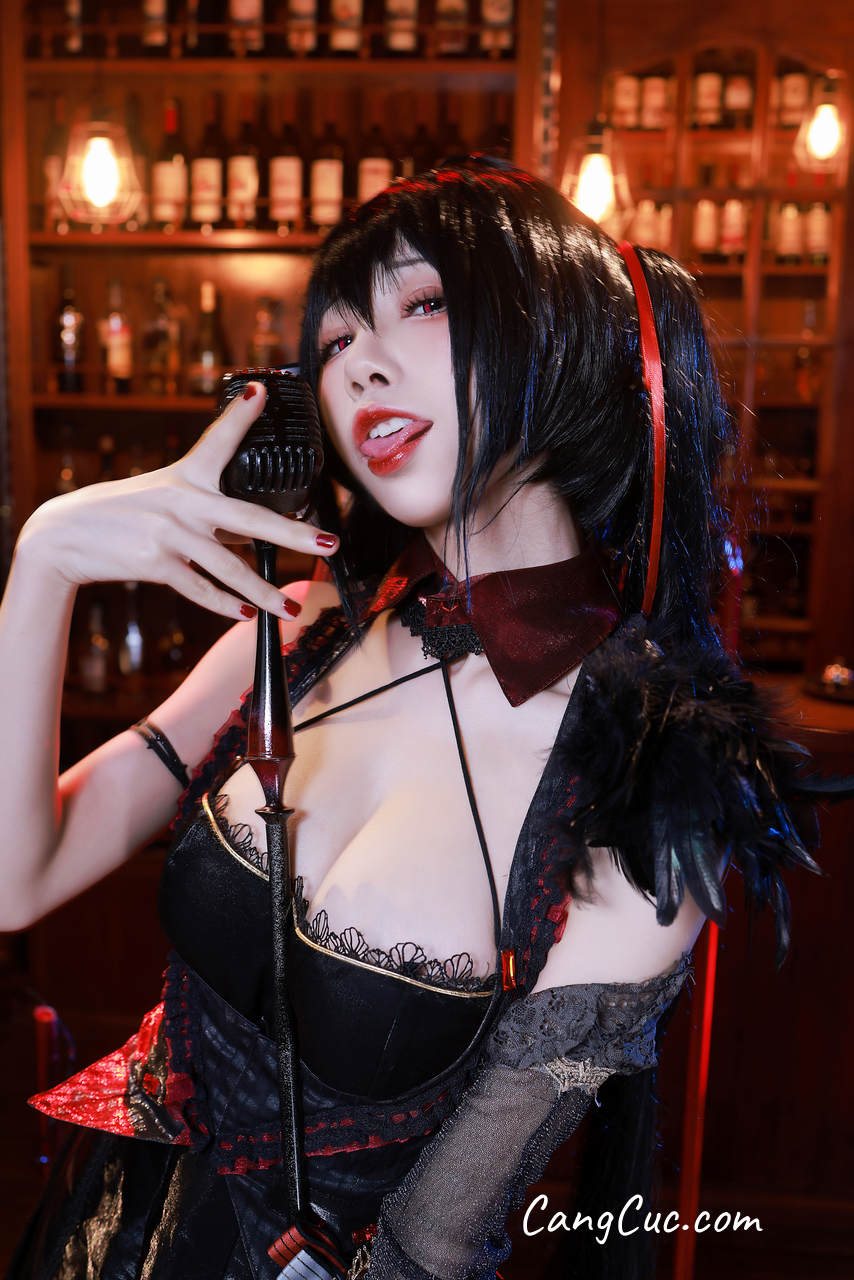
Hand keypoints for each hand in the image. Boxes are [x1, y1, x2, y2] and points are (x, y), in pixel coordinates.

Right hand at [18, 383, 337, 619]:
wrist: (65, 536)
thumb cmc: (123, 516)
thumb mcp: (164, 499)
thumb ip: (210, 513)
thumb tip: (256, 536)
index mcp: (186, 477)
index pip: (218, 441)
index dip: (240, 415)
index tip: (262, 391)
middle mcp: (182, 501)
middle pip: (249, 518)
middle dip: (294, 533)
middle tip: (329, 543)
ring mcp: (169, 533)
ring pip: (229, 567)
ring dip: (262, 592)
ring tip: (288, 608)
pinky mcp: (155, 562)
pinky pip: (198, 588)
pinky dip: (223, 604)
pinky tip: (245, 614)